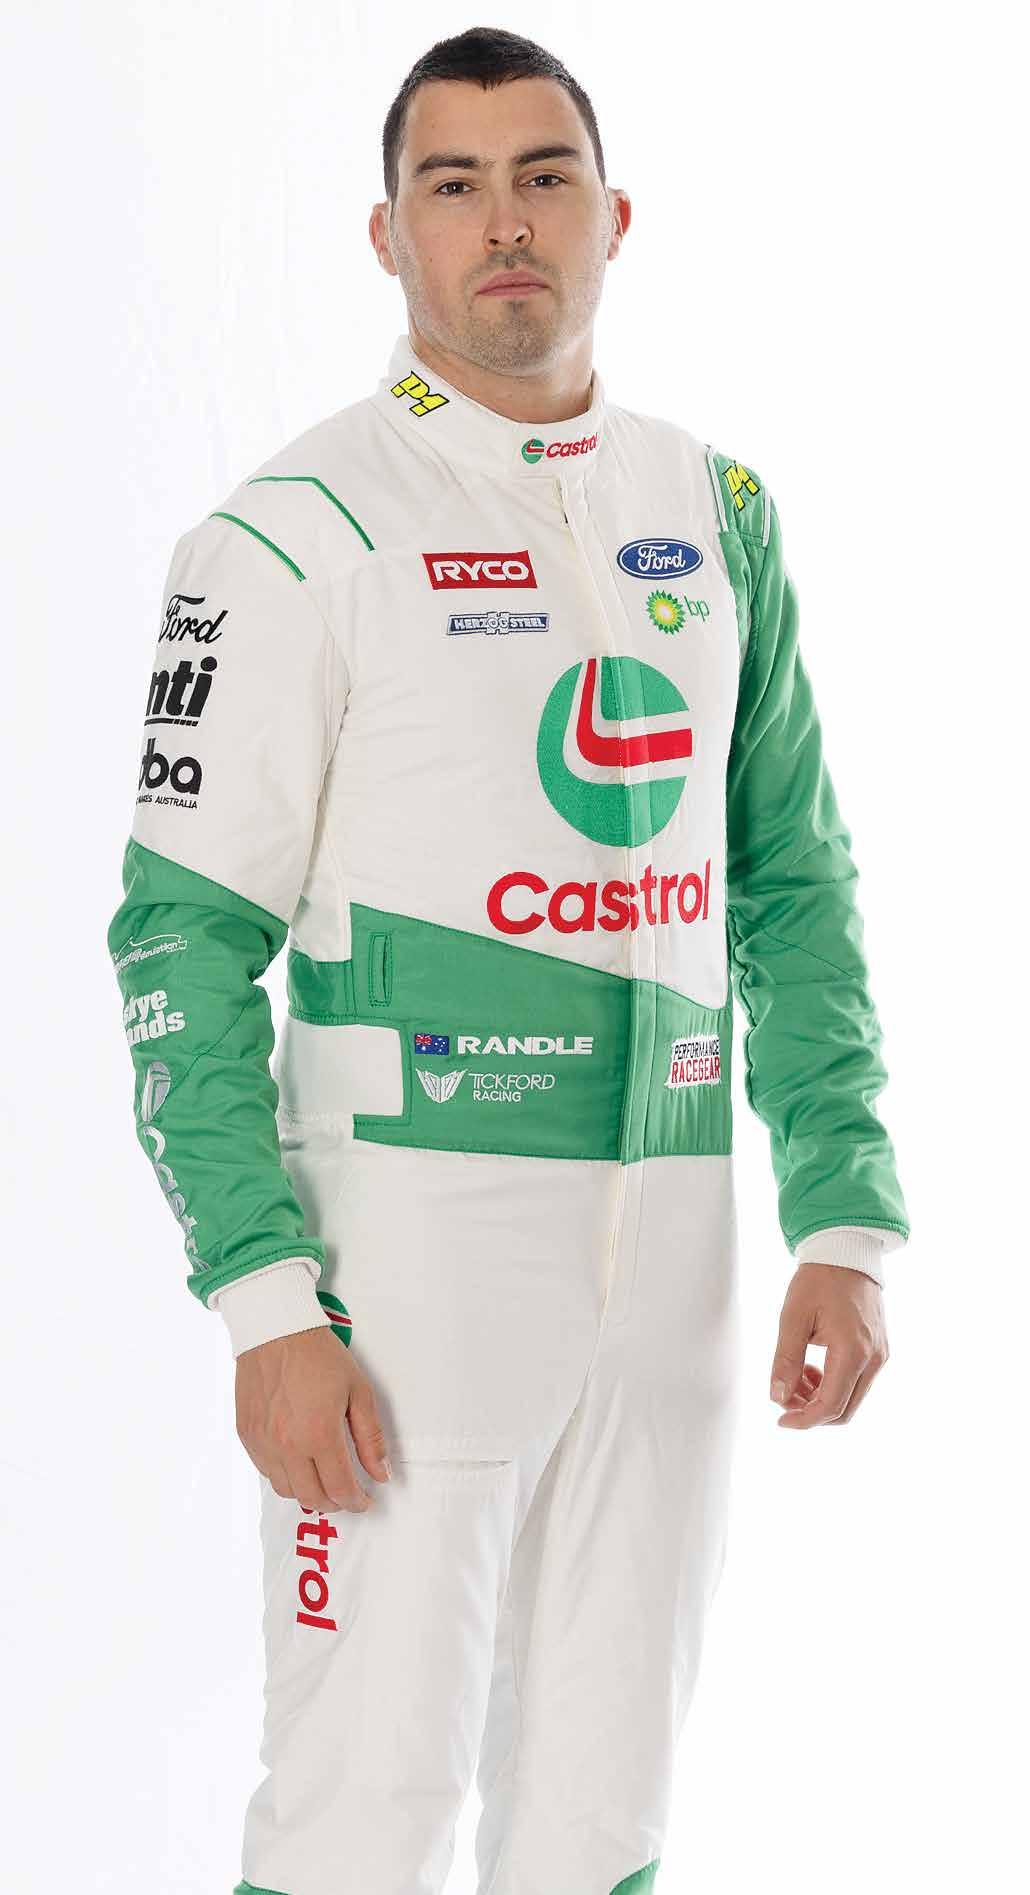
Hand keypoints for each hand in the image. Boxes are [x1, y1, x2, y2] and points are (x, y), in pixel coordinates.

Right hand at [235, 1326, 392, 1511]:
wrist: (275, 1330)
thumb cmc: (319, 1356)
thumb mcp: (358, 1391)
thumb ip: (371, 1438)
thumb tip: (380, 1474)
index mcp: (319, 1434)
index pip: (340, 1488)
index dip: (356, 1501)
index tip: (364, 1500)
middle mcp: (287, 1445)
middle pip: (311, 1498)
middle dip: (333, 1504)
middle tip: (346, 1495)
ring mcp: (263, 1442)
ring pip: (285, 1489)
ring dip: (307, 1492)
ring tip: (322, 1480)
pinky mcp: (247, 1434)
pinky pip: (265, 1470)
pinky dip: (284, 1475)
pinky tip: (297, 1461)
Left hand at [769, 1263, 888, 1427]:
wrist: (847, 1251)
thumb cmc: (820, 1279)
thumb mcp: (793, 1317)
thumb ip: (785, 1360)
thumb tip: (778, 1397)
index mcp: (853, 1351)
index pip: (831, 1405)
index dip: (804, 1420)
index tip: (781, 1419)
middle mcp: (874, 1358)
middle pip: (844, 1410)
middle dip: (811, 1412)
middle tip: (784, 1398)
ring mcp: (880, 1354)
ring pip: (851, 1398)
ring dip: (821, 1398)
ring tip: (795, 1377)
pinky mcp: (879, 1349)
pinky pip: (858, 1382)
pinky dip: (834, 1384)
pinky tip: (813, 1368)